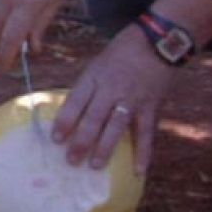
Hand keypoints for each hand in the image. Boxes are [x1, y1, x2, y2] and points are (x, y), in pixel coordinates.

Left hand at [50, 24, 175, 175]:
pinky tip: (138, 170)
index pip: (76, 101)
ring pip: (116, 126)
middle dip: (81, 141)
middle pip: (94, 117)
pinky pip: (146, 132)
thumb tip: (70, 114)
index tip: (55, 139)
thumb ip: (87, 88)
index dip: (65, 121)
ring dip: (105, 148)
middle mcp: (112, 88)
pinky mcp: (151, 106)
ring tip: (95, 166)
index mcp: (95, 76)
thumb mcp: (97, 64)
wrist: (156, 40)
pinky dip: (143, 153)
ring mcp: (132, 99)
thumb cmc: (121, 53)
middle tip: (71, 160)